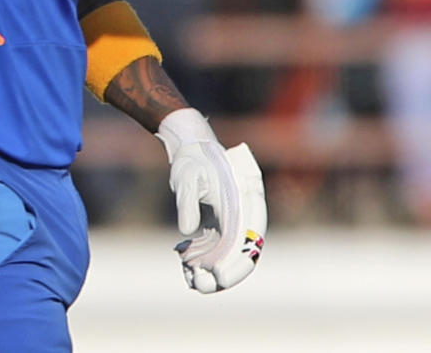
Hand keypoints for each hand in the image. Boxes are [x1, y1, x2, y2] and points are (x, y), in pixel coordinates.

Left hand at [156, 108, 266, 292]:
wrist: (191, 147)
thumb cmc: (192, 159)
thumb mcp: (187, 177)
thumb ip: (188, 202)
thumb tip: (187, 231)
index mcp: (244, 202)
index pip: (249, 240)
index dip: (237, 262)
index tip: (218, 276)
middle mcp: (243, 214)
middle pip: (241, 254)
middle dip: (222, 274)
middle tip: (198, 284)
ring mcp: (232, 222)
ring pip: (227, 257)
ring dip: (210, 271)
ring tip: (187, 274)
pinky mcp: (219, 225)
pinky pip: (215, 251)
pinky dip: (201, 260)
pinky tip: (182, 257)